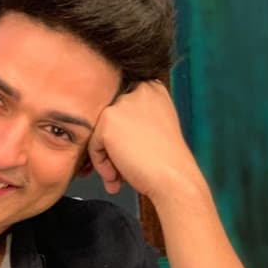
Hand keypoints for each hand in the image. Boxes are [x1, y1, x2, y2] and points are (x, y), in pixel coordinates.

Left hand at [87, 80, 204, 203]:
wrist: (174, 178)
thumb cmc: (167, 161)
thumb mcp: (154, 128)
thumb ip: (133, 122)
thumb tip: (110, 132)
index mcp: (152, 89)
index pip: (122, 111)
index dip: (123, 138)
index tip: (130, 155)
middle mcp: (137, 91)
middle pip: (110, 123)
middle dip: (113, 150)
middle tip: (122, 171)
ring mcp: (122, 104)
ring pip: (100, 134)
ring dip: (107, 159)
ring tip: (119, 177)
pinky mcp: (108, 120)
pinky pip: (93, 146)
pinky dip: (101, 164)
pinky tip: (117, 175)